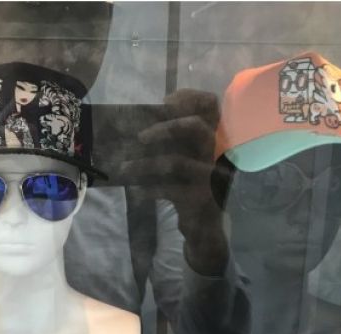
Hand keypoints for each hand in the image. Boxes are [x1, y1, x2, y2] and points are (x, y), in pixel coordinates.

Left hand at [120, 89, 228, 275]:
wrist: (204, 228)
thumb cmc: (189, 187)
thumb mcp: (184, 159)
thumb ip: (173, 140)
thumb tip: (141, 120)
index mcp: (214, 138)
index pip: (211, 105)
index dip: (189, 98)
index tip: (164, 102)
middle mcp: (217, 153)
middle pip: (196, 127)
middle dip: (165, 127)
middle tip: (140, 137)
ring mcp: (210, 176)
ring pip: (175, 161)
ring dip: (143, 164)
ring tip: (124, 168)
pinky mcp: (201, 199)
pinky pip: (169, 189)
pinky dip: (149, 189)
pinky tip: (136, 192)